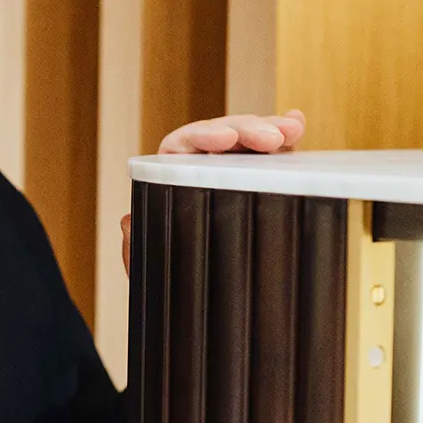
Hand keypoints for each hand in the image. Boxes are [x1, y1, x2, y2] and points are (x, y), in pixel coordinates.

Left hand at [122, 111, 305, 274]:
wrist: (200, 299)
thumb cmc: (171, 279)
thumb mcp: (150, 268)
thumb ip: (133, 246)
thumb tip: (126, 221)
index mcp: (168, 177)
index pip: (183, 145)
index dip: (204, 135)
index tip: (225, 138)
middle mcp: (199, 166)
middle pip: (222, 135)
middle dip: (247, 130)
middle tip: (273, 137)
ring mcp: (229, 169)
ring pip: (248, 139)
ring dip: (270, 129)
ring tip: (293, 128)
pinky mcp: (257, 176)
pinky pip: (269, 153)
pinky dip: (283, 136)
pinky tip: (296, 123)